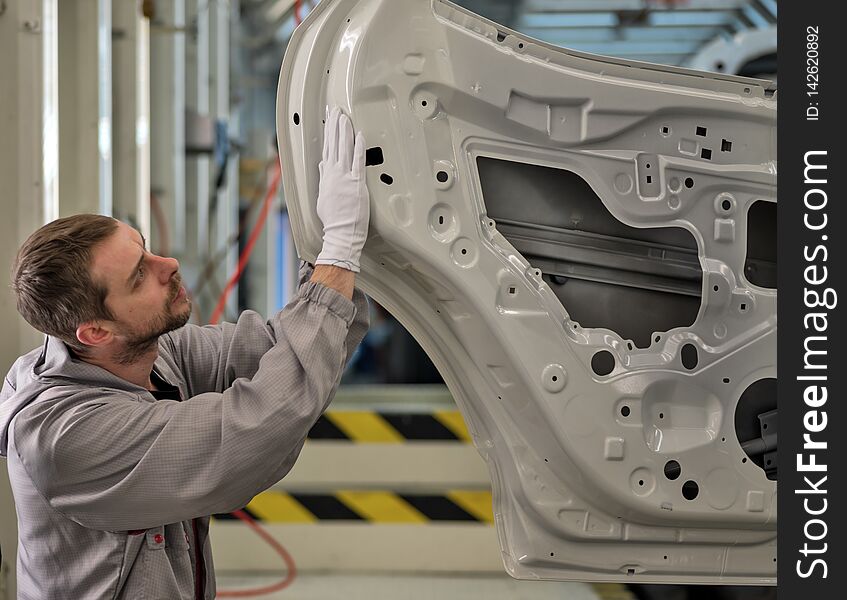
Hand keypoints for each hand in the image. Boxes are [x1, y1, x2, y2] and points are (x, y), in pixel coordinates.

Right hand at [315, 106, 368, 271]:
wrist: (341, 233)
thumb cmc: (334, 220)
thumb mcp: (323, 197)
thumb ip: (324, 179)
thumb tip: (322, 167)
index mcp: (326, 176)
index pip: (326, 149)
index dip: (328, 133)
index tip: (329, 120)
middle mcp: (333, 174)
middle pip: (333, 145)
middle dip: (334, 126)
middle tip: (336, 110)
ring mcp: (345, 177)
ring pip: (343, 149)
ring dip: (343, 131)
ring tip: (344, 117)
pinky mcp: (356, 183)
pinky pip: (358, 161)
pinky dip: (358, 147)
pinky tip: (359, 135)